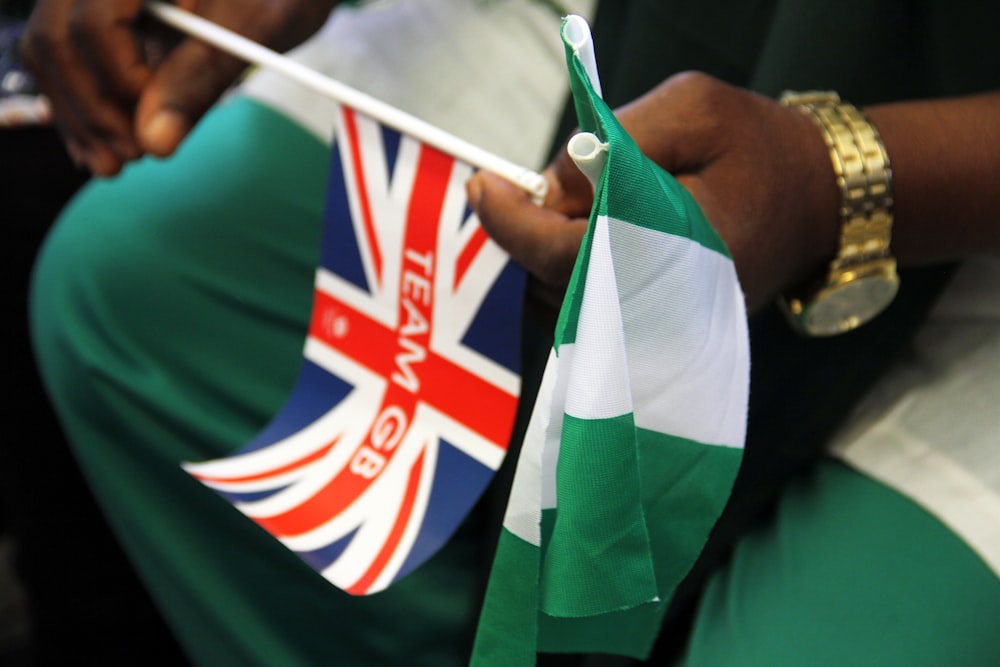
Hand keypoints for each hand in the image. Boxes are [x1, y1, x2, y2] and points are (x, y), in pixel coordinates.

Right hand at [20, 0, 338, 175]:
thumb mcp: (250, 29)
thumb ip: (201, 78)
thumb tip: (155, 141)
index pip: (90, 23)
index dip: (119, 82)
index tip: (157, 120)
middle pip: (55, 39)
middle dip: (90, 109)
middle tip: (134, 157)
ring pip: (49, 53)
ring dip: (80, 116)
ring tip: (118, 164)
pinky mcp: (89, 17)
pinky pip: (62, 59)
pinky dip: (80, 106)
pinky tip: (103, 148)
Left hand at [469, 72, 840, 311]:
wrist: (820, 202)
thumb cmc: (762, 148)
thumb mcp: (692, 110)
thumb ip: (615, 137)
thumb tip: (551, 184)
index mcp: (674, 250)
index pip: (563, 255)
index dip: (513, 224)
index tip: (484, 186)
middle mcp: (662, 302)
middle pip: (553, 281)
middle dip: (528, 230)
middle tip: (522, 184)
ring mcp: (660, 320)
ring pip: (565, 296)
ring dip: (549, 246)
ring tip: (574, 199)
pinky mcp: (659, 321)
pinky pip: (590, 302)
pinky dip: (572, 262)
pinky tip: (592, 225)